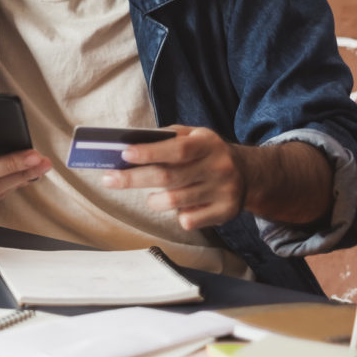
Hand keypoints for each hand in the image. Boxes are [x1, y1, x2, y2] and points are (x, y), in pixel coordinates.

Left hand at [101, 125, 244, 230]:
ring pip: (175, 202)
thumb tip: (130, 144)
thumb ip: (167, 138)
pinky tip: (180, 206)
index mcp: (208, 144)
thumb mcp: (193, 136)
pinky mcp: (225, 213)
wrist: (248, 174)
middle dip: (133, 179)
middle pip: (168, 177)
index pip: (176, 150)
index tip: (124, 154)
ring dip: (153, 200)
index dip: (149, 152)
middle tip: (108, 179)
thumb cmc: (206, 152)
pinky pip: (188, 220)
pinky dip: (177, 215)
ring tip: (150, 196)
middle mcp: (218, 168)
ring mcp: (223, 192)